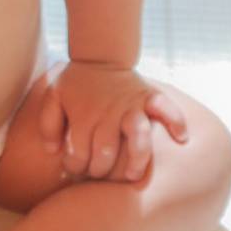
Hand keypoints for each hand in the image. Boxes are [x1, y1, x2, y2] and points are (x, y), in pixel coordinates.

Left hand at [39, 60, 187, 181]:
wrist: (99, 54)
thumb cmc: (75, 81)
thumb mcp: (53, 97)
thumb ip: (48, 124)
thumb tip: (53, 151)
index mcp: (84, 117)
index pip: (78, 155)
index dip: (74, 168)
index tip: (73, 170)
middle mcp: (108, 114)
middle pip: (106, 153)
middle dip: (100, 171)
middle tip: (98, 174)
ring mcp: (131, 106)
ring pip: (138, 136)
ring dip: (137, 159)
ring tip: (134, 177)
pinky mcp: (148, 96)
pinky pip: (166, 108)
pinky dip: (176, 121)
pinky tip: (182, 138)